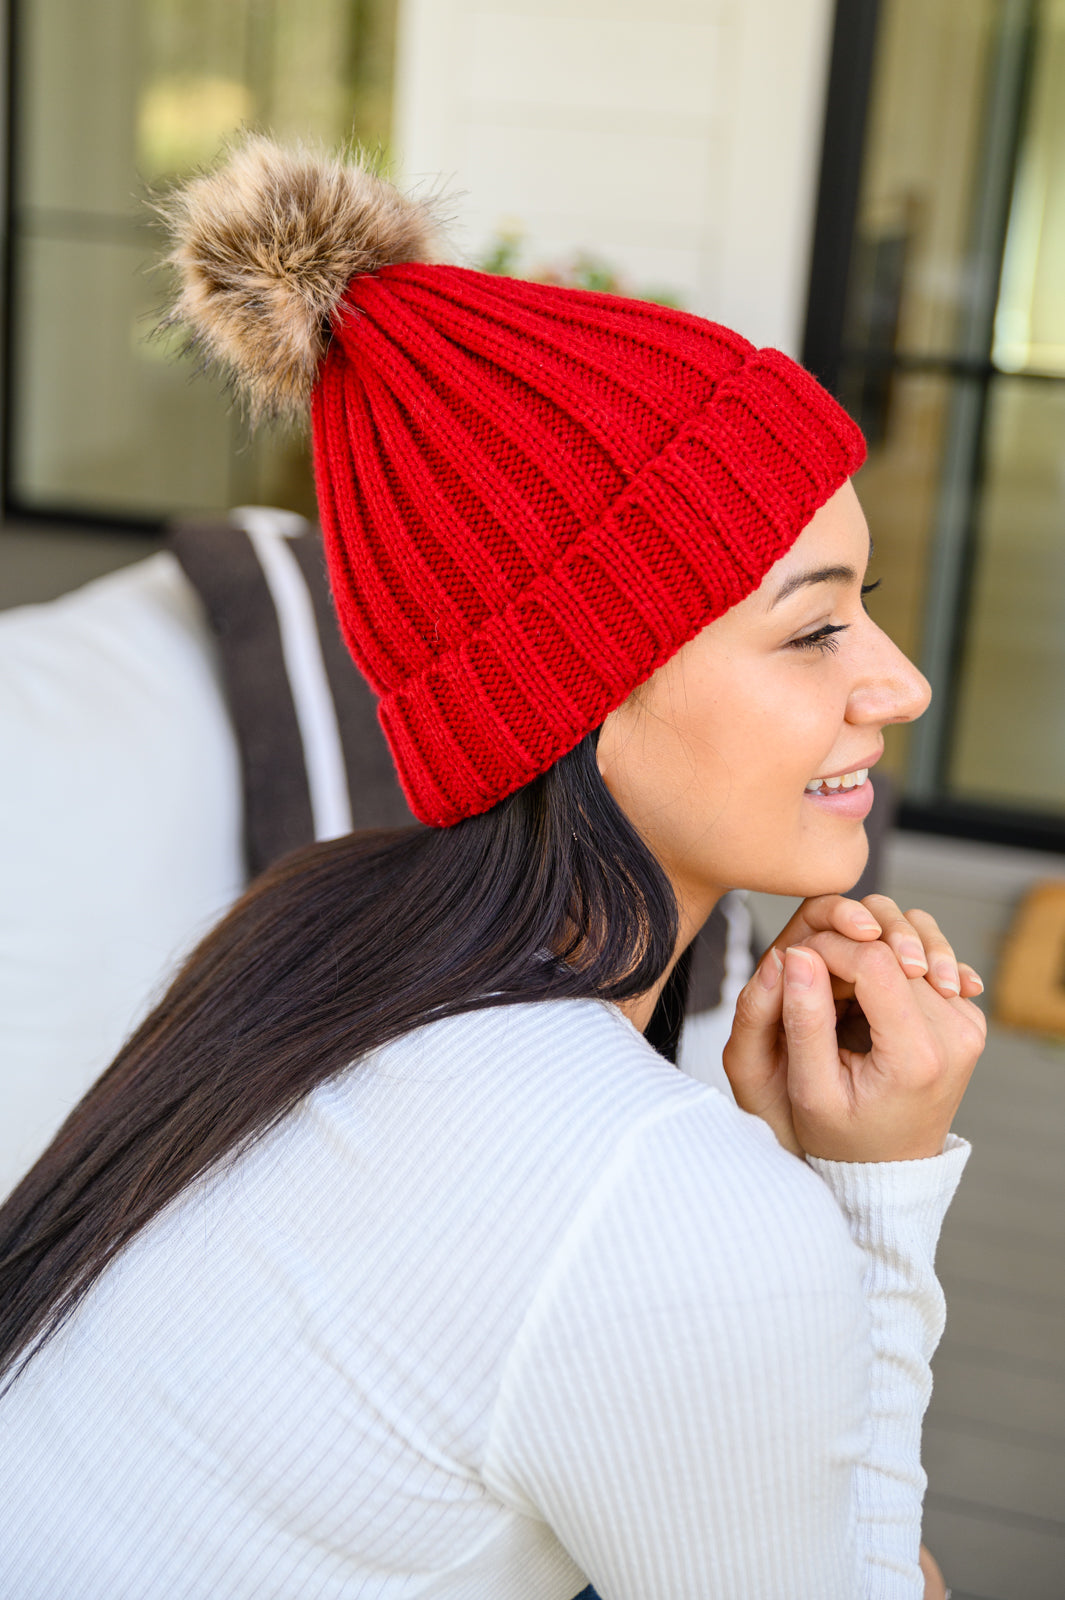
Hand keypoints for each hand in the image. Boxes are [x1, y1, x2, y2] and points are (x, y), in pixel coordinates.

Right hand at [723, 894, 985, 1160]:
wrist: (889, 1166)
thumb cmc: (843, 1136)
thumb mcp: (810, 1089)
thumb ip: (804, 1021)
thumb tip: (796, 954)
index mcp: (918, 1056)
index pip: (875, 961)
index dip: (829, 947)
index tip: (795, 958)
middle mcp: (956, 1035)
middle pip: (896, 949)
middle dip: (846, 947)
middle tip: (811, 972)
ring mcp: (968, 1024)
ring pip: (912, 949)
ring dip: (868, 951)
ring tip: (838, 983)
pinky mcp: (966, 1017)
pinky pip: (923, 965)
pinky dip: (889, 965)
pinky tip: (863, 991)